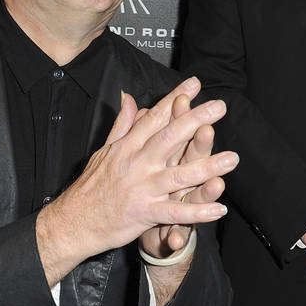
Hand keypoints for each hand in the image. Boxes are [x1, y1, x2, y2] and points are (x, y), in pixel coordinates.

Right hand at [36, 77, 236, 285]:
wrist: (73, 222)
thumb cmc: (91, 186)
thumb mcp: (104, 150)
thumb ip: (123, 124)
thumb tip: (129, 97)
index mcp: (128, 147)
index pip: (155, 117)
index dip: (175, 99)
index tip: (195, 84)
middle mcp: (136, 163)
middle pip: (170, 138)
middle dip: (196, 120)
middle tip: (220, 107)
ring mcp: (142, 188)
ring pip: (179, 175)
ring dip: (207, 167)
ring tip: (232, 159)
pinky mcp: (145, 213)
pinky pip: (175, 212)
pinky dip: (197, 212)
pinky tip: (219, 210)